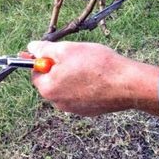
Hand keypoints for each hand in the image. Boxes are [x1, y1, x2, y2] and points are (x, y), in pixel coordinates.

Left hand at [27, 41, 158, 116]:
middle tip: (74, 55)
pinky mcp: (89, 110)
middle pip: (51, 81)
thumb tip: (31, 48)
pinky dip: (85, 85)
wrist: (127, 84)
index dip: (42, 59)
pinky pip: (81, 94)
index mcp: (48, 89)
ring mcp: (74, 109)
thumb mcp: (66, 50)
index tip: (50, 50)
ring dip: (72, 75)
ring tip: (89, 65)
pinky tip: (98, 77)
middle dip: (59, 67)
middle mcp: (58, 103)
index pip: (36, 72)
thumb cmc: (96, 65)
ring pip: (67, 87)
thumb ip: (44, 49)